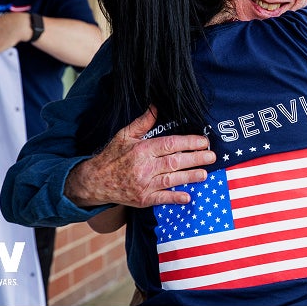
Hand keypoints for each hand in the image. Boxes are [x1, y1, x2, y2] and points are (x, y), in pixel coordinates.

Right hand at [64, 106, 215, 207]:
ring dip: (190, 177)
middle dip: (196, 158)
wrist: (95, 181)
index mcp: (142, 149)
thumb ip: (143, 122)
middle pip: (175, 161)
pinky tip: (188, 197)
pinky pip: (162, 198)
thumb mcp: (124, 135)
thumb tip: (155, 106)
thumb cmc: (112, 156)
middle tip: (212, 156)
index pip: (171, 144)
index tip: (203, 141)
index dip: (189, 142)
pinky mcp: (143, 199)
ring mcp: (144, 184)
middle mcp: (145, 167)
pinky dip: (175, 198)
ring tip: (205, 174)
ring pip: (172, 180)